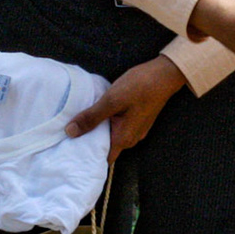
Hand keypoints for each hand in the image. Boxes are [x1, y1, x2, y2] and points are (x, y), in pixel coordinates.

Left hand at [65, 56, 185, 160]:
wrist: (165, 74)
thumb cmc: (140, 87)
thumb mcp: (111, 101)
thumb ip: (91, 117)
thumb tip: (70, 132)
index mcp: (123, 139)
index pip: (102, 158)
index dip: (86, 156)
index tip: (69, 149)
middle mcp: (131, 139)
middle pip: (106, 147)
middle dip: (89, 140)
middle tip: (70, 131)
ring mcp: (136, 130)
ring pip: (112, 135)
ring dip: (99, 128)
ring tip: (81, 119)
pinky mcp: (138, 120)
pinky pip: (119, 126)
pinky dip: (108, 121)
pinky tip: (99, 110)